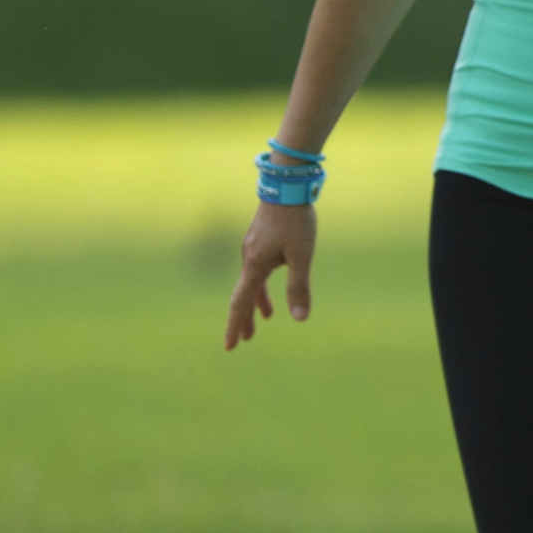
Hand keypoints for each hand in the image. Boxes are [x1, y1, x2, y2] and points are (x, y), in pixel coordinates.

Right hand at [225, 201, 314, 348]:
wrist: (287, 186)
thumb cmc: (295, 220)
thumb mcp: (302, 256)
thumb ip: (299, 287)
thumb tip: (300, 319)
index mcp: (254, 266)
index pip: (240, 304)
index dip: (235, 326)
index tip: (230, 346)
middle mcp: (248, 259)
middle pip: (243, 297)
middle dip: (244, 320)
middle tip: (243, 341)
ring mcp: (253, 250)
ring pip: (251, 284)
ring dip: (256, 304)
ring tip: (264, 321)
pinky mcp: (260, 241)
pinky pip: (257, 271)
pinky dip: (263, 286)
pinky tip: (272, 290)